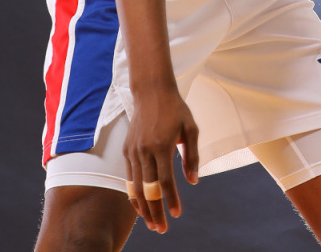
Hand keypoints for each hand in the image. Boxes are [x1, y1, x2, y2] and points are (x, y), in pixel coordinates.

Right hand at [124, 85, 199, 233]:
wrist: (152, 91)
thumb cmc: (175, 109)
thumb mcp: (191, 129)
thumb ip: (191, 156)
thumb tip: (193, 182)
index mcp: (162, 145)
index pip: (166, 181)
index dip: (171, 200)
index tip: (177, 214)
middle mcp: (144, 150)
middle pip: (148, 189)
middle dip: (155, 211)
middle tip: (161, 228)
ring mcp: (133, 150)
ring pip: (135, 186)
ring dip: (143, 207)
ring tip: (151, 222)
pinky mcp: (127, 149)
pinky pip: (129, 177)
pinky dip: (133, 193)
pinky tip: (140, 204)